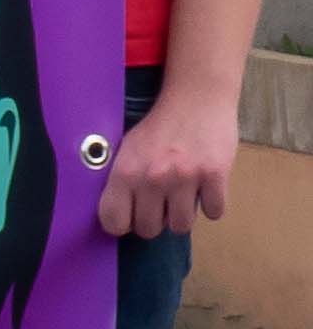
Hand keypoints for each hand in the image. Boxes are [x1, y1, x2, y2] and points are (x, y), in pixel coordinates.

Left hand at [99, 94, 233, 241]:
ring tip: (183, 194)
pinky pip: (214, 212)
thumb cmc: (159, 127)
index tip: (132, 216)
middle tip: (161, 204)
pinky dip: (212, 204)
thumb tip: (119, 216)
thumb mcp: (127, 150)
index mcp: (125, 171)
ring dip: (183, 214)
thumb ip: (122, 181)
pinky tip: (206, 187)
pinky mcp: (215, 175)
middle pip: (149, 229)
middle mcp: (152, 178)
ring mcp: (185, 178)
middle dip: (155, 220)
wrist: (195, 99)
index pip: (113, 221)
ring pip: (182, 226)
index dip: (123, 223)